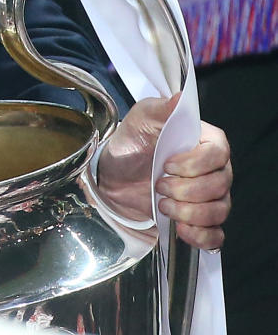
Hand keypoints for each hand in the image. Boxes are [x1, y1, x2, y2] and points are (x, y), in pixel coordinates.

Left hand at [96, 95, 231, 249]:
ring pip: (219, 211)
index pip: (219, 154)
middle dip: (185, 190)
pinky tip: (180, 230)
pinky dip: (200, 236)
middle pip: (220, 185)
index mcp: (205, 142)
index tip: (167, 164)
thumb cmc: (131, 143)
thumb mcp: (139, 120)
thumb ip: (160, 109)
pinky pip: (215, 236)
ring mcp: (210, 197)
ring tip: (161, 204)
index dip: (194, 164)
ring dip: (188, 212)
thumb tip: (180, 98)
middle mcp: (214, 170)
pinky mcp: (200, 220)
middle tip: (159, 184)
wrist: (113, 175)